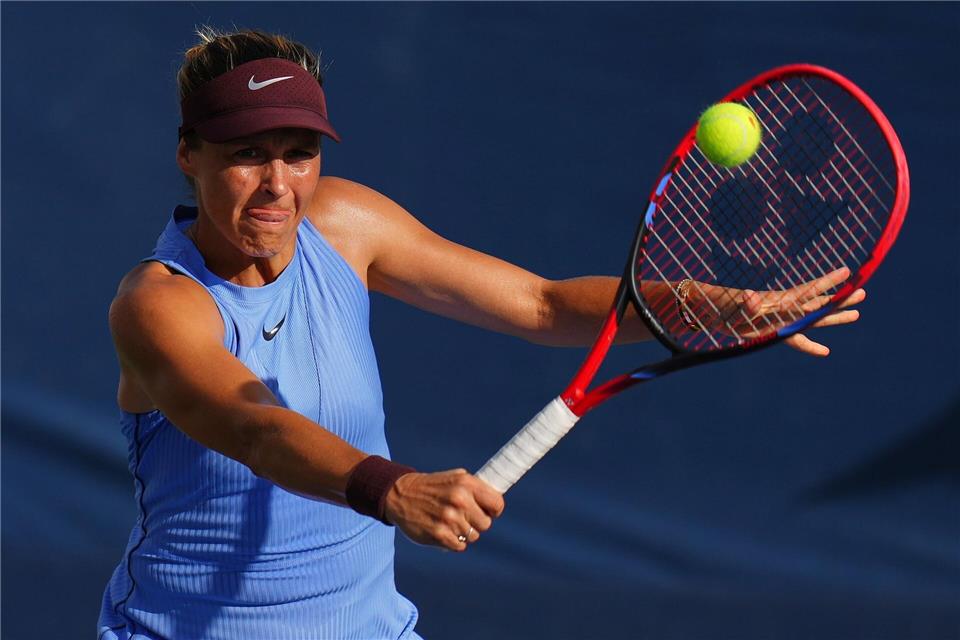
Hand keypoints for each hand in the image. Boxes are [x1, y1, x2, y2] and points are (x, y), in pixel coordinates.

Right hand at [383, 468, 504, 551]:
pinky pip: (460, 546)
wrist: (400, 495)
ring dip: (463, 533)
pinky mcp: (440, 535)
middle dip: (476, 522)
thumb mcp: (456, 478)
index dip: (493, 510)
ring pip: (473, 536)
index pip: (497, 504)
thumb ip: (476, 488)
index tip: (485, 511)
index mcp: (466, 484)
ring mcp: (450, 518)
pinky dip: (453, 541)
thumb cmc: (432, 487)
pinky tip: (443, 530)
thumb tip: (496, 502)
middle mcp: (460, 500)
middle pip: (486, 524)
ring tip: (448, 522)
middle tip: (462, 517)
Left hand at [689, 267, 864, 356]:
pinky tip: (825, 351)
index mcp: (778, 301)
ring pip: (813, 319)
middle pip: (818, 303)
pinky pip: (796, 340)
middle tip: (863, 291)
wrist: (709, 311)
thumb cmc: (721, 305)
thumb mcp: (733, 305)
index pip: (807, 291)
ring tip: (857, 313)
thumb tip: (751, 297)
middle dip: (839, 298)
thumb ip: (745, 302)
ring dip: (833, 317)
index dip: (827, 282)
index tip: (848, 272)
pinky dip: (810, 345)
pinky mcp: (773, 332)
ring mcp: (780, 320)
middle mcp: (784, 308)